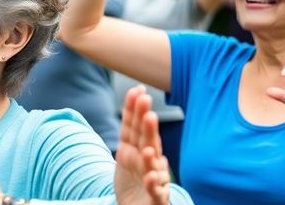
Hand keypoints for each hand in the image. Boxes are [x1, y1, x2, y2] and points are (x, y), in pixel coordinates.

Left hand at [114, 86, 171, 204]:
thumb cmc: (134, 181)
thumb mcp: (127, 155)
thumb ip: (132, 131)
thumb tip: (136, 97)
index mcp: (138, 150)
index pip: (135, 127)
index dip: (134, 110)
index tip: (137, 89)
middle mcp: (149, 162)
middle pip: (147, 141)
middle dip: (147, 124)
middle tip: (146, 104)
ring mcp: (154, 180)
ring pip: (154, 166)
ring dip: (150, 157)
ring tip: (146, 148)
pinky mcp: (156, 198)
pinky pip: (156, 192)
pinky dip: (154, 184)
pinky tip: (150, 176)